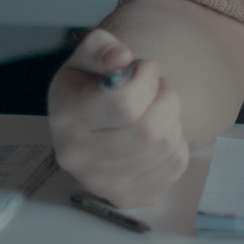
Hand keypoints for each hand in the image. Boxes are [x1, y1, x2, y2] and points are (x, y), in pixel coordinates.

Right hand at [47, 29, 189, 207]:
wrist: (84, 124)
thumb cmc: (88, 86)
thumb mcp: (86, 56)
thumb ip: (101, 46)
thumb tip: (121, 58)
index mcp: (65, 119)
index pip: (122, 105)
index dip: (146, 80)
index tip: (146, 67)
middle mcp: (77, 157)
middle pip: (148, 130)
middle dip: (166, 98)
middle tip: (160, 86)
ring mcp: (102, 183)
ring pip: (165, 147)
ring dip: (173, 119)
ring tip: (160, 107)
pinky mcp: (128, 197)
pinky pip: (175, 167)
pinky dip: (178, 143)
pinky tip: (160, 133)